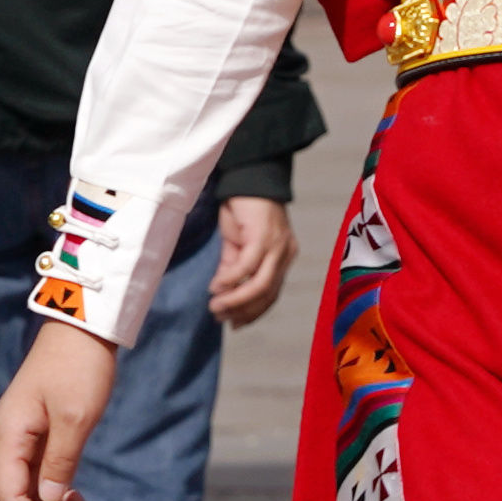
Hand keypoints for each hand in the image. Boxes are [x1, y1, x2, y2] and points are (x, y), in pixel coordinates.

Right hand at [0, 320, 121, 500]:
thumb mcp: (76, 419)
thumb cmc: (80, 367)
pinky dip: (63, 490)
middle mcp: (11, 437)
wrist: (86, 326)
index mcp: (9, 434)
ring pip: (35, 486)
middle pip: (21, 495)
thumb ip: (59, 463)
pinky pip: (46, 471)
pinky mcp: (43, 431)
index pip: (10, 494)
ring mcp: (26, 435)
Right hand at [207, 197, 296, 327]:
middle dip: (242, 310)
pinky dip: (230, 280)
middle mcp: (285, 254)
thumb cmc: (243, 209)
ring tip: (216, 306)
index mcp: (283, 257)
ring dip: (236, 300)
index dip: (254, 312)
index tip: (235, 324)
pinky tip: (216, 287)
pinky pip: (247, 267)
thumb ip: (233, 267)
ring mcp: (277, 246)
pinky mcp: (263, 237)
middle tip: (220, 317)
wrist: (247, 177)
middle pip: (268, 294)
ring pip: (260, 285)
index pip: (272, 293)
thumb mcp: (237, 243)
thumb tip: (222, 292)